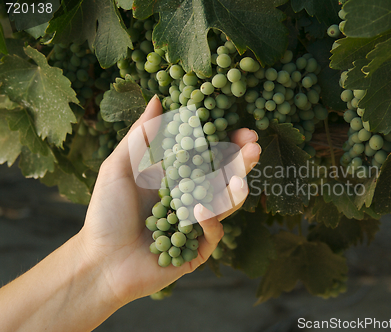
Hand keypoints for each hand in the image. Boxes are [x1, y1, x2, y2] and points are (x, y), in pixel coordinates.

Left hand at [77, 96, 260, 304]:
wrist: (99, 262)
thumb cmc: (105, 214)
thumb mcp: (119, 167)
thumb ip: (141, 136)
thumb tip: (158, 100)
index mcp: (176, 177)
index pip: (208, 155)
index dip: (226, 142)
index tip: (241, 128)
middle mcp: (190, 198)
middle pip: (224, 177)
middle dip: (241, 162)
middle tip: (254, 147)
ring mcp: (196, 224)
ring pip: (226, 204)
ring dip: (236, 190)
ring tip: (240, 178)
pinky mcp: (198, 249)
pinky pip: (213, 232)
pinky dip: (210, 219)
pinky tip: (200, 209)